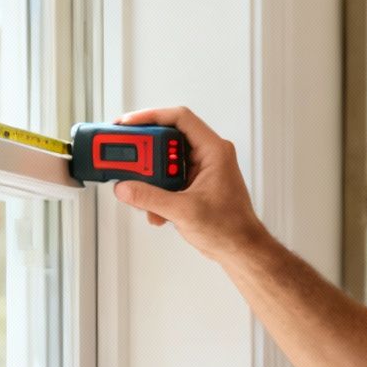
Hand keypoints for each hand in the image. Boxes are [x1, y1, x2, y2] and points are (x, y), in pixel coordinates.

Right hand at [103, 105, 266, 261]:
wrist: (240, 250)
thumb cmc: (231, 228)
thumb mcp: (185, 211)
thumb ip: (151, 198)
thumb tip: (126, 188)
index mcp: (214, 151)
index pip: (180, 118)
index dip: (151, 117)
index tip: (129, 124)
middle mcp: (208, 156)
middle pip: (168, 139)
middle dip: (144, 152)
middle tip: (125, 158)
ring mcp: (200, 171)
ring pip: (165, 162)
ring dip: (150, 179)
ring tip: (140, 190)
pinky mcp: (193, 185)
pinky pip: (168, 180)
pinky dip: (157, 193)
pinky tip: (154, 210)